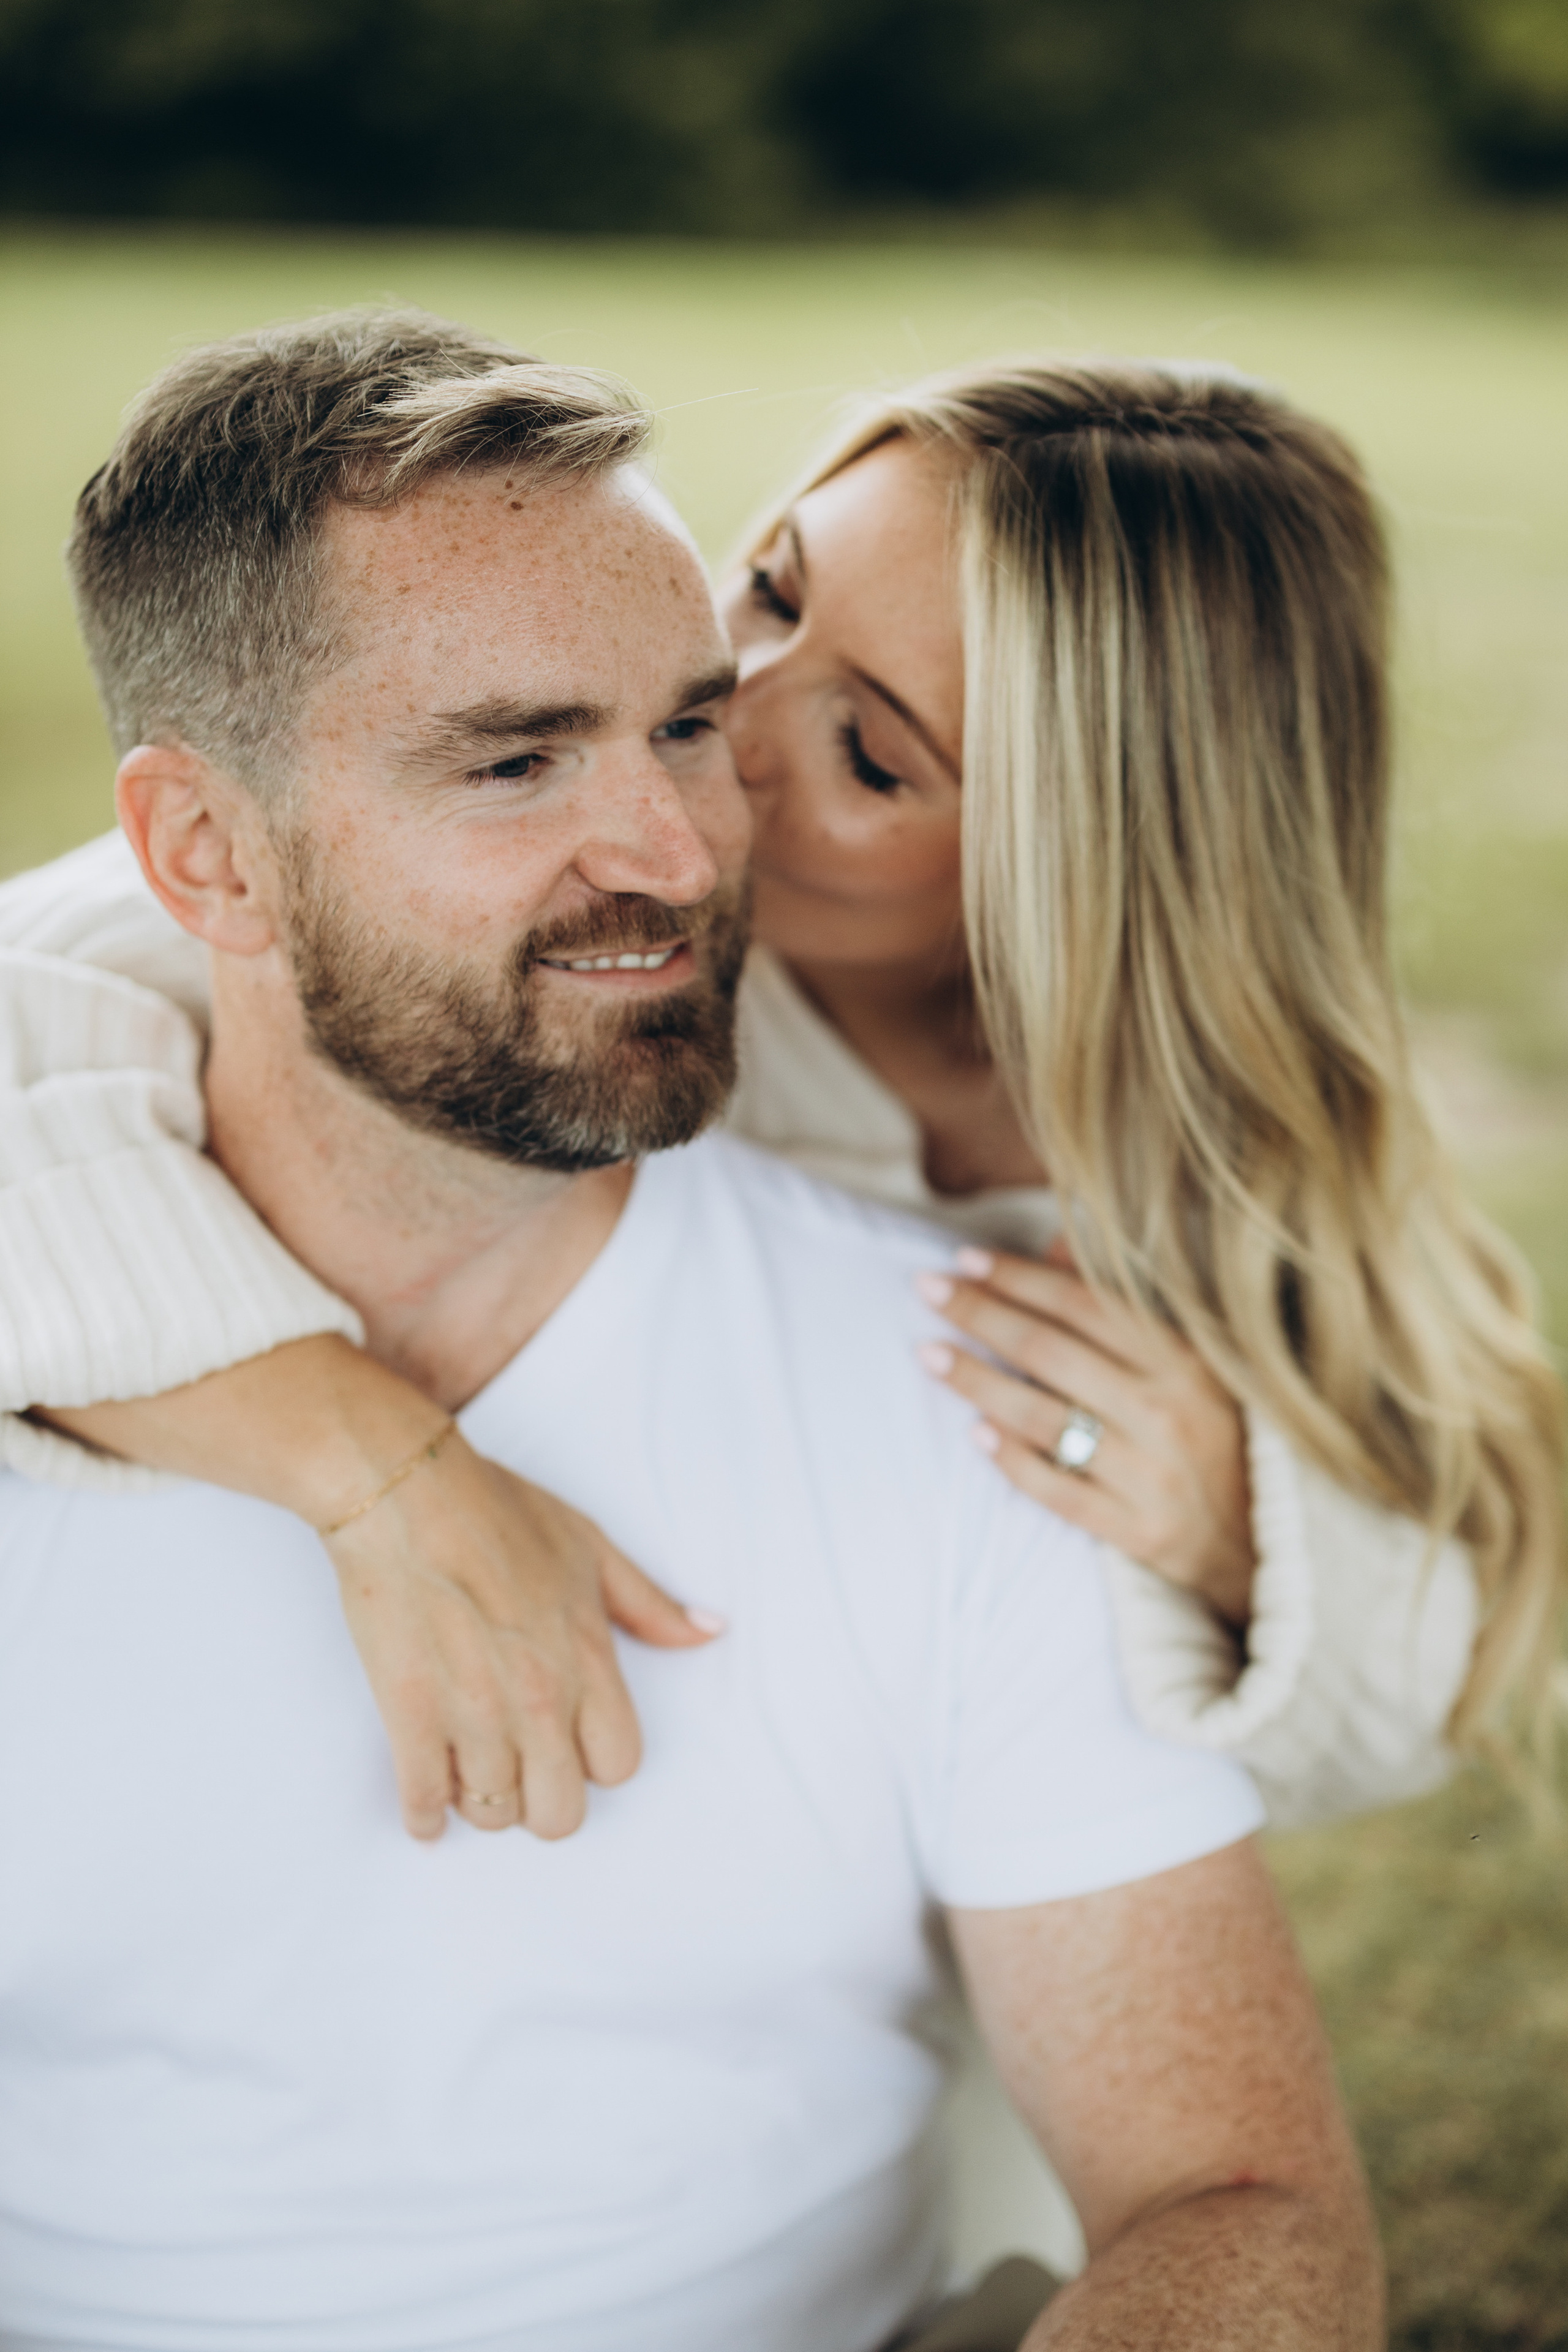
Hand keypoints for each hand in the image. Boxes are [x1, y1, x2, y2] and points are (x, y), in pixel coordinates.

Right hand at [326, 1431, 720, 1841]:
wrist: (406, 1494)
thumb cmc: (497, 1512)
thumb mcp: (591, 1548)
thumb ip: (650, 1604)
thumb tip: (710, 1631)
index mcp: (587, 1662)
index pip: (618, 1765)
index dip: (595, 1762)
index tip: (570, 1744)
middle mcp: (539, 1701)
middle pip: (559, 1812)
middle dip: (542, 1801)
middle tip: (520, 1772)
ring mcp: (473, 1714)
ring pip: (493, 1813)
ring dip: (481, 1801)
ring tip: (469, 1768)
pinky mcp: (410, 1717)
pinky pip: (424, 1802)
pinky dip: (424, 1815)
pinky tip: (426, 1807)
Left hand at [915, 1239, 1254, 1627]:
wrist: (1269, 1541)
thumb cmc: (1218, 1435)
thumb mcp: (1191, 1362)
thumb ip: (1124, 1305)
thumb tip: (1056, 1244)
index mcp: (1184, 1360)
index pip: (1084, 1303)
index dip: (1020, 1277)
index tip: (967, 1257)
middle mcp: (1168, 1410)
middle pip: (1051, 1352)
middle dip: (981, 1314)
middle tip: (929, 1289)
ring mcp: (1152, 1474)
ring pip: (1044, 1418)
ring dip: (977, 1382)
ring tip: (929, 1353)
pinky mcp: (1138, 1531)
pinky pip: (1059, 1491)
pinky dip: (1013, 1461)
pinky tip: (975, 1433)